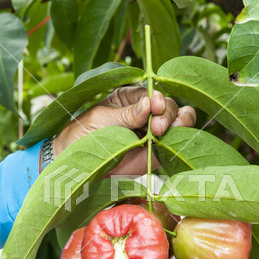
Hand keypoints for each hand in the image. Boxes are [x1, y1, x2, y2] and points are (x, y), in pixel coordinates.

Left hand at [52, 86, 195, 175]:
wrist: (79, 165)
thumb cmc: (84, 135)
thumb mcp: (102, 118)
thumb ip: (127, 114)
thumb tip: (149, 104)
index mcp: (129, 99)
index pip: (151, 94)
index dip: (157, 98)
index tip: (155, 106)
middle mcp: (144, 113)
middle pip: (168, 106)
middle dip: (166, 113)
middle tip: (157, 127)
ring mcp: (152, 133)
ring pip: (177, 122)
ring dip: (178, 124)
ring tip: (165, 132)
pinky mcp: (156, 151)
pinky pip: (174, 143)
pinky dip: (179, 140)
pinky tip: (174, 141)